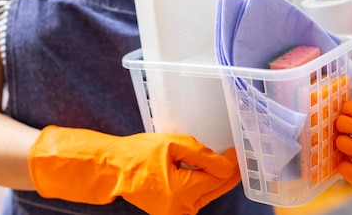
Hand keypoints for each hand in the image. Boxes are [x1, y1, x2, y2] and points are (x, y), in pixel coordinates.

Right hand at [28, 126, 240, 213]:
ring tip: (223, 160)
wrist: (113, 170)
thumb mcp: (172, 144)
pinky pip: (196, 197)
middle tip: (235, 155)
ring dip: (216, 178)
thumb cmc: (138, 154)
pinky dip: (203, 184)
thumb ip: (203, 155)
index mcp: (182, 191)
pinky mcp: (173, 212)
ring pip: (208, 194)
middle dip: (227, 172)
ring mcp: (177, 213)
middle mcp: (182, 208)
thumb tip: (226, 165)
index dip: (231, 164)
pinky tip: (206, 171)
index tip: (237, 151)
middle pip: (216, 189)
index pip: (219, 178)